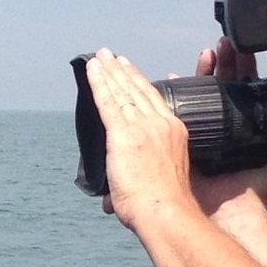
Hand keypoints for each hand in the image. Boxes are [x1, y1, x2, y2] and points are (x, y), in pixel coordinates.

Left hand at [83, 48, 199, 231]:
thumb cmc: (164, 206)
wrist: (165, 211)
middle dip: (122, 71)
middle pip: (137, 90)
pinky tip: (92, 70)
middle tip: (111, 55)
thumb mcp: (159, 183)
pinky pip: (107, 102)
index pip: (154, 100)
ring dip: (109, 72)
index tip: (130, 68)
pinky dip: (99, 83)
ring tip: (100, 56)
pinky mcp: (122, 134)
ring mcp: (142, 127)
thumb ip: (134, 185)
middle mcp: (160, 124)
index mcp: (174, 132)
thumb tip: (108, 201)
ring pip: (122, 92)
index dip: (140, 82)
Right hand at [188, 38, 266, 216]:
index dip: (241, 67)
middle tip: (223, 44)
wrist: (229, 213)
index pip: (241, 88)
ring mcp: (199, 131)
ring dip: (202, 71)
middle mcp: (220, 126)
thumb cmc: (251, 194)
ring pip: (199, 93)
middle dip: (221, 61)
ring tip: (208, 53)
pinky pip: (177, 112)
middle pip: (219, 84)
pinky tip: (175, 77)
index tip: (240, 49)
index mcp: (242, 127)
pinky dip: (175, 93)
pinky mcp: (182, 140)